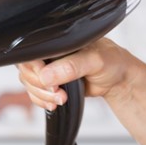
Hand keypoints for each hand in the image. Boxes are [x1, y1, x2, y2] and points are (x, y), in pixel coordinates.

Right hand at [16, 37, 134, 110]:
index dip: (35, 68)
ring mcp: (49, 69)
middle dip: (40, 86)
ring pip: (29, 84)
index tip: (48, 80)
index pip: (32, 53)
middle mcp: (50, 54)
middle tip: (58, 92)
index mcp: (58, 41)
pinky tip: (54, 103)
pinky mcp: (51, 84)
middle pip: (27, 70)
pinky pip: (35, 94)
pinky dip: (42, 101)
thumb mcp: (95, 60)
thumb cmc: (111, 62)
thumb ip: (72, 66)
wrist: (118, 80)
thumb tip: (46, 75)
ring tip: (61, 99)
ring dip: (42, 96)